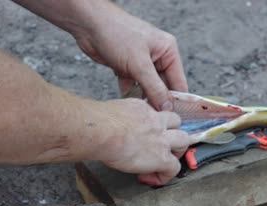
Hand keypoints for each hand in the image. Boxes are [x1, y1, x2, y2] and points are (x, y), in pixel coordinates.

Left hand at [72, 1, 187, 110]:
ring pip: (147, 87)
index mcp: (168, 51)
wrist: (88, 24)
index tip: (174, 119)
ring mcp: (141, 62)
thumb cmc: (116, 34)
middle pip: (163, 86)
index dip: (177, 101)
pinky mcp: (127, 66)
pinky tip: (127, 104)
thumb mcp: (139, 64)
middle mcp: (157, 56)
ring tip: (142, 114)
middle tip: (155, 120)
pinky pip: (133, 85)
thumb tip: (167, 107)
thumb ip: (154, 88)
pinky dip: (129, 93)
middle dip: (158, 101)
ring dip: (143, 99)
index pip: (178, 82)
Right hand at [89, 98, 189, 185]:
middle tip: (161, 147)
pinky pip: (174, 168)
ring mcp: (162, 139)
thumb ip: (114, 119)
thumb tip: (105, 128)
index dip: (153, 125)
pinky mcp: (162, 157)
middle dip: (171, 134)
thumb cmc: (96, 123)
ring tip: (162, 164)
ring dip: (176, 152)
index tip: (143, 136)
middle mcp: (155, 120)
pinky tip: (153, 179)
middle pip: (176, 122)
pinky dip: (166, 175)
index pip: (155, 114)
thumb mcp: (109, 114)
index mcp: (141, 108)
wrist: (102, 131)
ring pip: (183, 141)